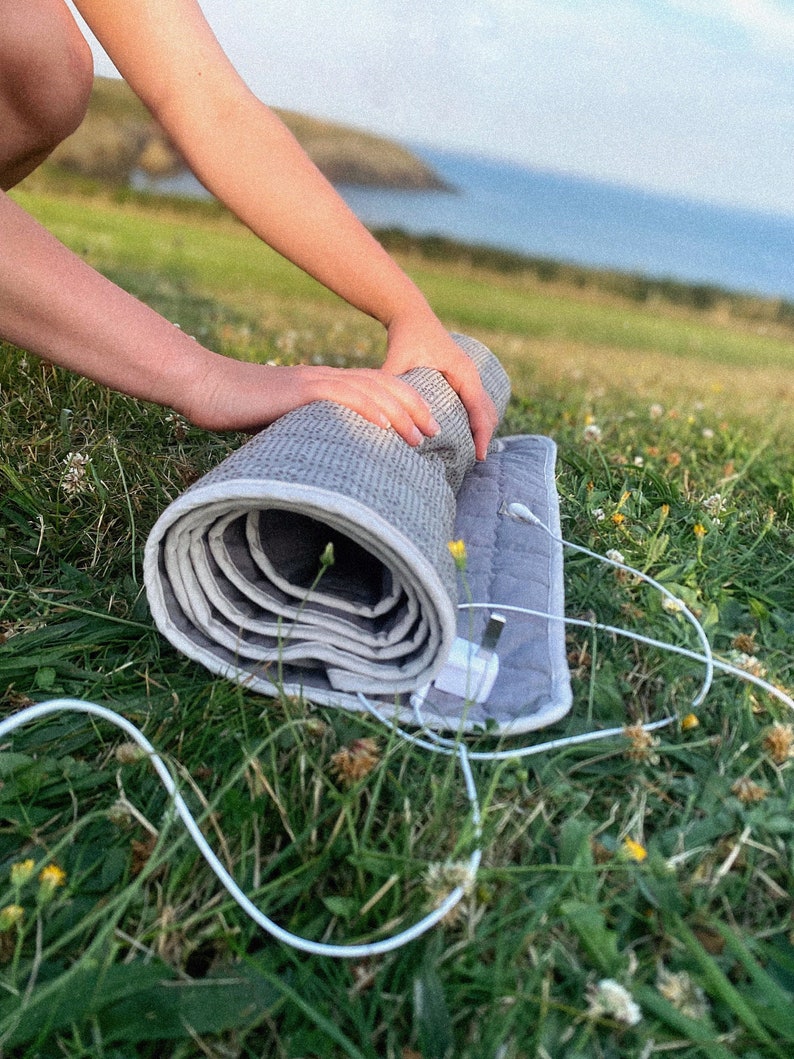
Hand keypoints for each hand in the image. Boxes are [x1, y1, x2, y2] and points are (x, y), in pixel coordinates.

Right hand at [180, 355, 440, 445]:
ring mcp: (315, 382)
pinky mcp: (301, 391)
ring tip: (421, 435)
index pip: (375, 388)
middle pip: (383, 386)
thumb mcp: (282, 424)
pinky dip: (369, 409)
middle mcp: (326, 379)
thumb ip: (306, 432)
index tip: (424, 426)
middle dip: (415, 408)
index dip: (405, 404)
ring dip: (400, 412)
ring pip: (370, 390)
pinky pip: (343, 396)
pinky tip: (387, 424)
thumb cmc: (238, 410)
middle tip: (437, 432)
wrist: (208, 388)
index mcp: (324, 385)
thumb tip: (322, 459)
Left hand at [381, 313, 497, 460]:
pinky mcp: (461, 379)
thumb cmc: (406, 336)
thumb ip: (391, 384)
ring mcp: (469, 376)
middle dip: (484, 437)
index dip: (481, 435)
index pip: (480, 410)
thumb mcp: (398, 359)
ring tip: (470, 455)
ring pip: (484, 409)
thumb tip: (377, 411)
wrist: (410, 315)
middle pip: (488, 412)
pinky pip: (475, 404)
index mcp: (464, 372)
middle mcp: (472, 374)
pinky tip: (463, 438)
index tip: (479, 457)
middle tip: (474, 463)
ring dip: (480, 430)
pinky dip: (474, 421)